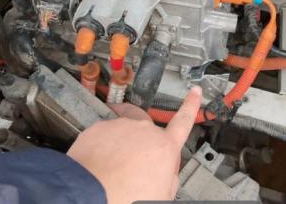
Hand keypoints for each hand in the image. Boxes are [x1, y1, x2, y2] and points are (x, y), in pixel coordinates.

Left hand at [67, 86, 201, 203]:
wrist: (90, 195)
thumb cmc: (124, 198)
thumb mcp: (162, 194)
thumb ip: (169, 177)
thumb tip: (166, 172)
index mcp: (164, 147)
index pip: (184, 121)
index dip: (191, 105)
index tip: (195, 92)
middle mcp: (144, 131)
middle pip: (149, 130)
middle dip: (144, 143)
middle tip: (135, 164)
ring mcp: (120, 126)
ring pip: (125, 131)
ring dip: (122, 144)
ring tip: (114, 166)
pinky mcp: (99, 128)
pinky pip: (104, 135)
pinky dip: (103, 146)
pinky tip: (100, 163)